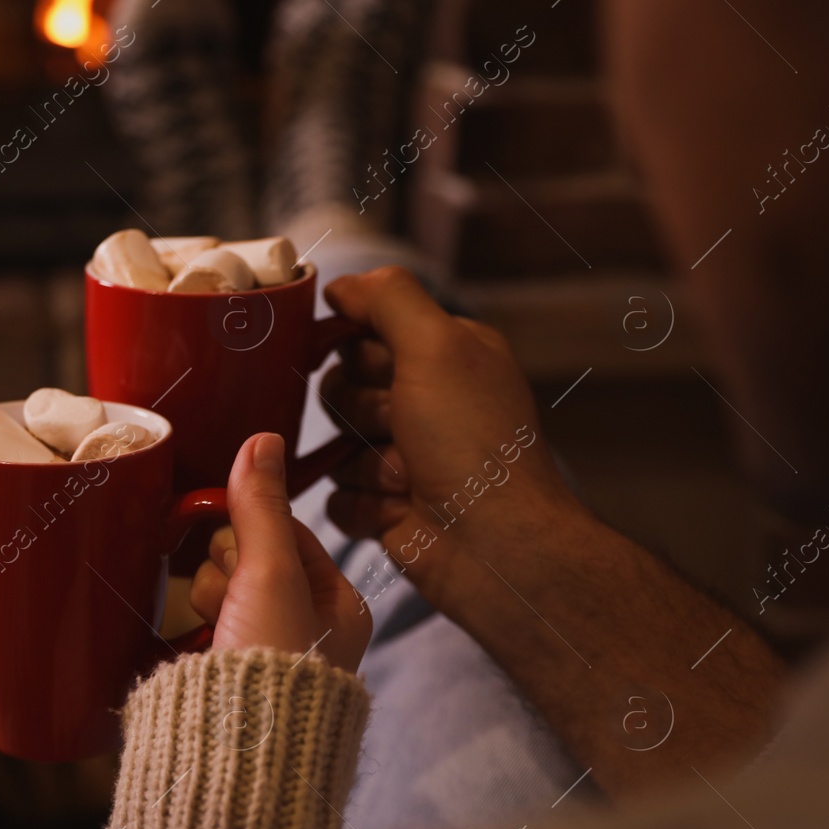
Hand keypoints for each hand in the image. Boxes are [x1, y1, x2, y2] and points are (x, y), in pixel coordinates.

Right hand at [189, 433, 370, 672]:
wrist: (234, 756)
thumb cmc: (271, 668)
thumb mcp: (269, 573)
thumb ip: (261, 507)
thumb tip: (263, 440)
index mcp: (340, 608)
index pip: (290, 533)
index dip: (253, 531)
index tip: (236, 547)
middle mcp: (311, 632)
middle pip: (251, 560)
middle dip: (227, 572)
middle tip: (231, 600)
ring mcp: (268, 657)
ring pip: (223, 591)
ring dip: (208, 601)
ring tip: (215, 632)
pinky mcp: (231, 679)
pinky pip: (204, 628)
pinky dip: (196, 631)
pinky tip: (198, 646)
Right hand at [319, 268, 585, 608]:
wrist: (493, 543)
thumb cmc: (472, 441)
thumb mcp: (437, 345)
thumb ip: (387, 299)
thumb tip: (340, 285)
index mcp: (443, 356)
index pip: (364, 332)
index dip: (357, 349)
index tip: (373, 366)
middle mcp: (423, 402)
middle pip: (340, 388)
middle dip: (361, 411)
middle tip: (400, 426)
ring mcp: (402, 457)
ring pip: (335, 444)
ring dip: (364, 463)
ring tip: (408, 478)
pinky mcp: (384, 506)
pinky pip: (335, 496)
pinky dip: (362, 505)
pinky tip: (398, 511)